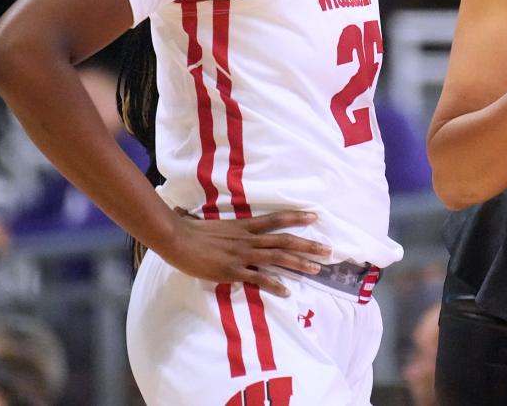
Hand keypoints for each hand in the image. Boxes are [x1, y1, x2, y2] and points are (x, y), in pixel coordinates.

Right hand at [156, 209, 331, 296]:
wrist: (178, 239)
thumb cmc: (194, 232)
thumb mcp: (220, 227)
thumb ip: (233, 232)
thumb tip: (240, 234)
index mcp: (246, 226)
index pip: (277, 219)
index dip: (297, 217)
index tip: (315, 216)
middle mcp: (249, 239)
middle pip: (285, 240)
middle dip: (308, 245)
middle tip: (328, 249)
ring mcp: (242, 254)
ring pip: (277, 258)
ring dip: (299, 263)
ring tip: (317, 268)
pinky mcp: (233, 270)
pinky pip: (258, 278)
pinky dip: (274, 284)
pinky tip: (287, 291)